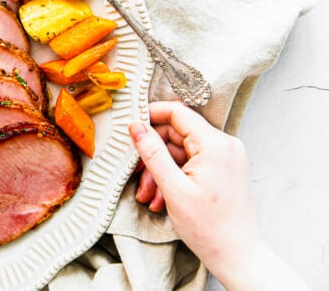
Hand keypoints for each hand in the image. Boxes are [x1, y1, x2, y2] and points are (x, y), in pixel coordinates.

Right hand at [129, 101, 307, 290]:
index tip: (131, 126)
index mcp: (216, 145)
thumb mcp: (173, 188)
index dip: (151, 115)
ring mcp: (225, 157)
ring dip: (161, 170)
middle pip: (177, 134)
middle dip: (154, 154)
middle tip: (138, 175)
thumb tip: (136, 125)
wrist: (237, 256)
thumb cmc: (210, 228)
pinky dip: (174, 176)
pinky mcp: (222, 169)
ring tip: (150, 194)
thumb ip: (152, 152)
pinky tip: (163, 196)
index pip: (178, 112)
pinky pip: (191, 162)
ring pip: (181, 151)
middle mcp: (224, 145)